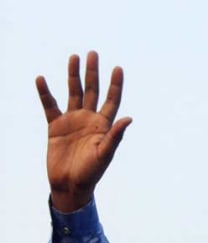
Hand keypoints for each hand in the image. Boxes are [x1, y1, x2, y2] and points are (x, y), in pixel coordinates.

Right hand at [36, 50, 131, 212]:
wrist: (70, 186)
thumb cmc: (91, 174)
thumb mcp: (104, 154)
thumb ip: (115, 136)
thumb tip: (129, 118)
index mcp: (103, 126)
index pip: (111, 101)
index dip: (115, 85)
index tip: (118, 68)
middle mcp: (88, 120)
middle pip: (92, 91)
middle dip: (93, 73)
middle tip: (93, 53)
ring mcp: (72, 122)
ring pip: (73, 93)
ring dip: (73, 76)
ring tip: (74, 57)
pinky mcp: (55, 127)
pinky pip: (50, 106)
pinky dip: (45, 93)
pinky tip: (41, 79)